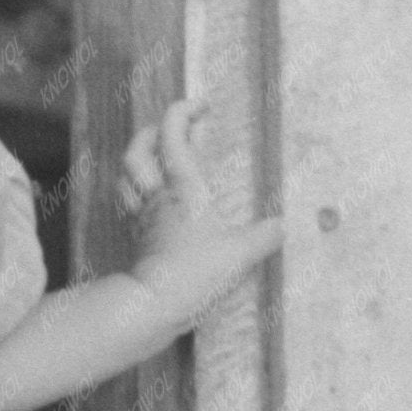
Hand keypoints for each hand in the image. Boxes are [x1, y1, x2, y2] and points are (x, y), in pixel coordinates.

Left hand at [119, 100, 281, 335]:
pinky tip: (155, 203)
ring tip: (157, 159)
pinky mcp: (138, 242)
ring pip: (127, 178)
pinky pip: (131, 208)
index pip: (172, 135)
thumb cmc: (195, 270)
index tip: (202, 106)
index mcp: (182, 186)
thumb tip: (284, 227)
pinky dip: (140, 195)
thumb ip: (264, 236)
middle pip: (137, 151)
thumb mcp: (240, 252)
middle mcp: (157, 196)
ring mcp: (143, 218)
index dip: (183, 112)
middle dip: (151, 133)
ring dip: (139, 162)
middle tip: (172, 129)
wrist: (152, 304)